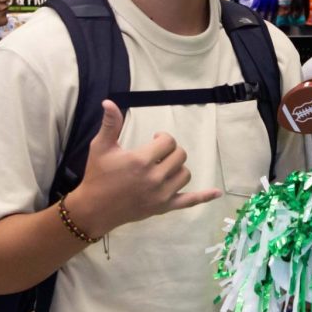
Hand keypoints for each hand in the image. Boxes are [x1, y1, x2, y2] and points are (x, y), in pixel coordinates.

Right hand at [66, 101, 221, 235]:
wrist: (94, 209)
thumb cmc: (97, 176)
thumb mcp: (101, 147)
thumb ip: (110, 124)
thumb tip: (109, 102)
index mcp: (141, 161)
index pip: (168, 142)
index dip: (163, 138)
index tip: (154, 139)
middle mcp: (155, 178)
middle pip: (180, 156)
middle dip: (170, 150)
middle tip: (158, 153)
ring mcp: (162, 194)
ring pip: (185, 174)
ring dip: (178, 167)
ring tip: (164, 167)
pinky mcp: (164, 207)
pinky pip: (189, 201)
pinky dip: (204, 196)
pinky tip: (217, 193)